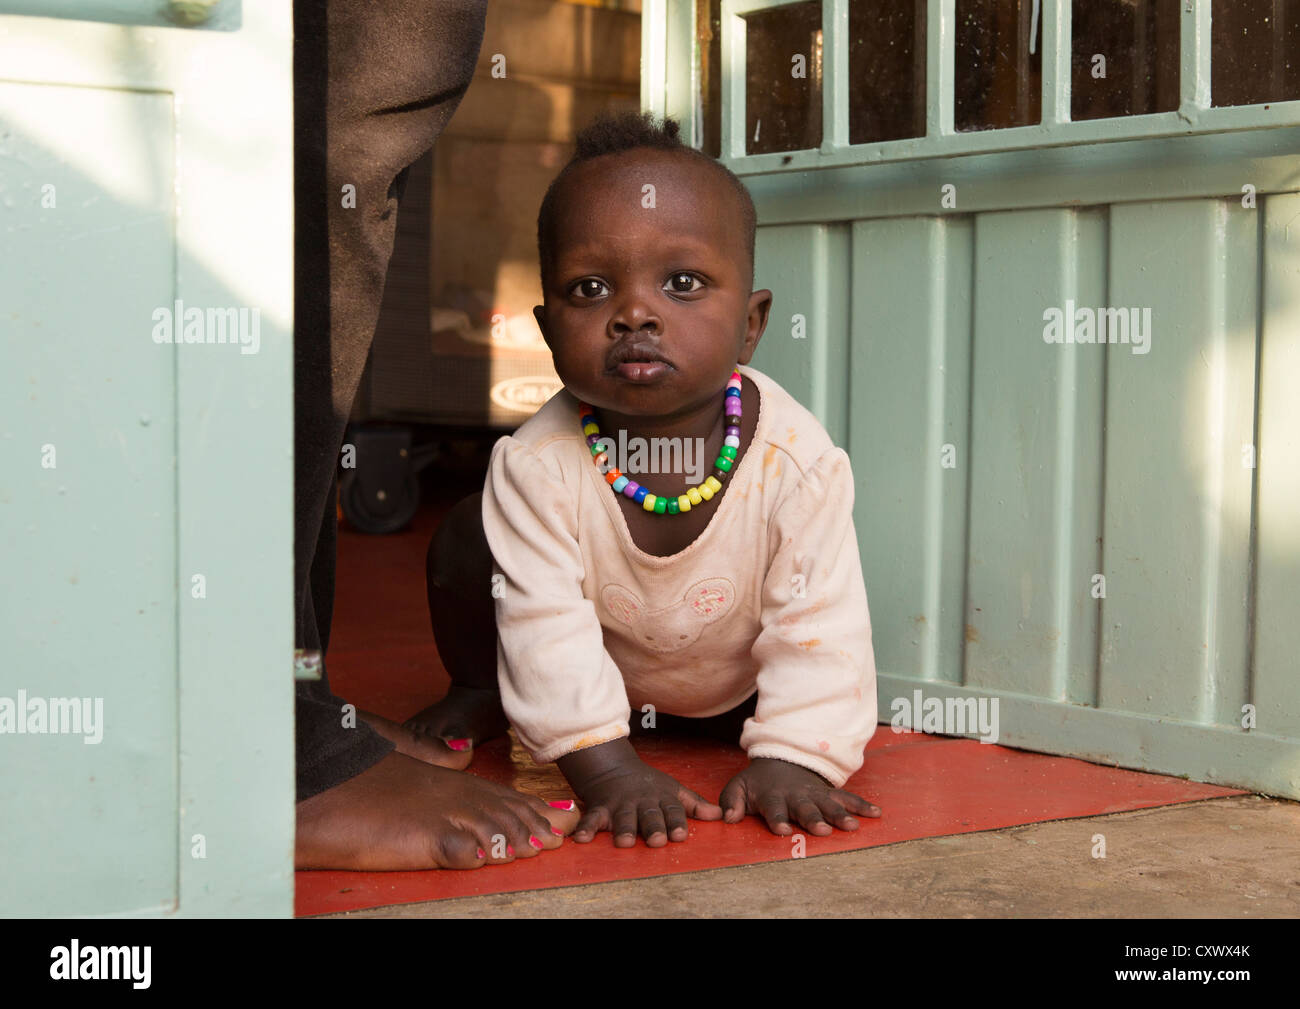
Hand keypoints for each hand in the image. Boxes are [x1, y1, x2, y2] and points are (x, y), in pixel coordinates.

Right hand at [557, 738, 722, 847]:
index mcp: (662, 798)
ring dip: (623, 829)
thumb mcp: (673, 790)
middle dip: (653, 827)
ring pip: (623, 818)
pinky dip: (586, 828)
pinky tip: (582, 840)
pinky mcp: (599, 807)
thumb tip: (722, 816)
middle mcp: (642, 802)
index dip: (677, 822)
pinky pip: (592, 818)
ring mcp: (620, 804)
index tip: (681, 835)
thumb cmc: (648, 785)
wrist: (612, 767)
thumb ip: (695, 805)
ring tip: (624, 842)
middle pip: (649, 815)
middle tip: (657, 840)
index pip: (672, 810)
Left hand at [719, 757, 880, 835]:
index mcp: (773, 797)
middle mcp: (796, 796)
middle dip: (813, 818)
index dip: (778, 819)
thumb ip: (731, 802)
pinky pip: (848, 798)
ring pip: (829, 804)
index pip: (774, 809)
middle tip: (821, 830)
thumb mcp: (738, 787)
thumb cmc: (758, 783)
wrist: (780, 761)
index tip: (782, 830)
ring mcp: (815, 794)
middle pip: (806, 808)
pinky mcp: (829, 794)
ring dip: (840, 814)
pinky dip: (862, 805)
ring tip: (852, 826)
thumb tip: (727, 817)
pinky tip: (876, 814)